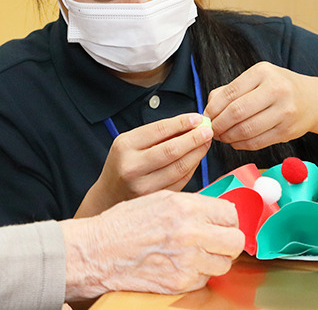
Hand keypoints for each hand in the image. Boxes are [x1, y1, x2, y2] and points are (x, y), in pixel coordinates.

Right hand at [61, 191, 244, 299]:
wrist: (99, 252)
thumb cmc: (124, 224)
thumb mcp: (159, 199)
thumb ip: (192, 204)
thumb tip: (216, 212)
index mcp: (185, 208)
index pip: (230, 214)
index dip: (226, 219)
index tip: (220, 223)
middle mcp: (190, 233)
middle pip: (235, 241)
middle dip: (227, 240)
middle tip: (215, 240)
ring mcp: (187, 261)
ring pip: (224, 264)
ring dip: (213, 259)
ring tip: (195, 253)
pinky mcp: (180, 283)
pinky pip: (205, 280)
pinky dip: (197, 274)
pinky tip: (179, 264)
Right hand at [75, 113, 213, 217]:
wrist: (109, 195)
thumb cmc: (123, 164)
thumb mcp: (130, 143)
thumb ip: (157, 135)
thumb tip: (189, 124)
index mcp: (125, 146)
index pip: (159, 130)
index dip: (182, 123)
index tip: (198, 118)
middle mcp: (132, 167)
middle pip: (172, 150)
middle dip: (194, 138)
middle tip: (208, 130)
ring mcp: (144, 186)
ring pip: (180, 167)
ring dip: (197, 153)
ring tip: (205, 143)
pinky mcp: (155, 198)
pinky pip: (181, 181)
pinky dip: (192, 168)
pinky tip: (196, 159)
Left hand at [203, 62, 317, 150]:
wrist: (314, 101)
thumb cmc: (279, 88)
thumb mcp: (257, 79)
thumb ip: (230, 90)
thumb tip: (208, 109)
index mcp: (263, 72)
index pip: (230, 93)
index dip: (213, 108)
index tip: (206, 116)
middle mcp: (276, 90)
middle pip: (236, 112)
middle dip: (219, 124)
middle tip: (212, 130)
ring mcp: (284, 112)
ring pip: (246, 130)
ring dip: (228, 137)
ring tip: (222, 137)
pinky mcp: (287, 131)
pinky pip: (257, 142)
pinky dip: (241, 145)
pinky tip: (235, 142)